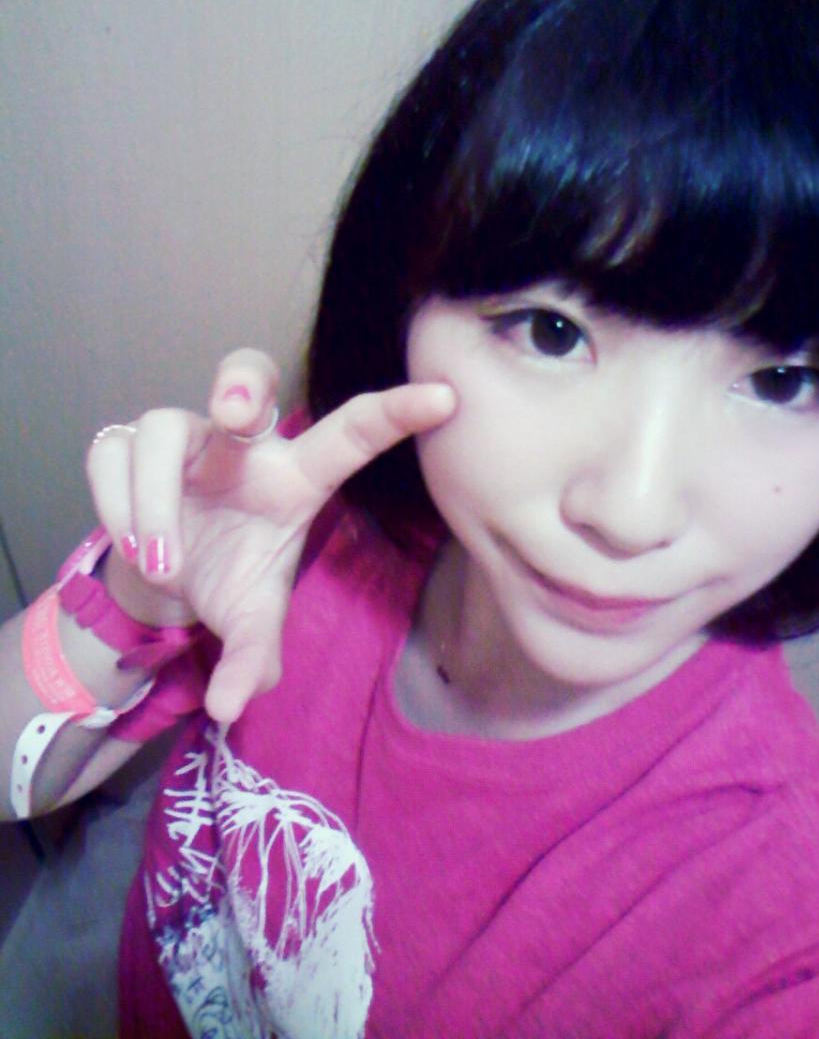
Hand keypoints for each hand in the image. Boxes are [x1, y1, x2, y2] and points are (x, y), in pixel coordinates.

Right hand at [86, 349, 455, 721]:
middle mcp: (241, 445)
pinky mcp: (129, 445)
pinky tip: (131, 543)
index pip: (351, 434)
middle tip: (237, 418)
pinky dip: (114, 503)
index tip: (446, 397)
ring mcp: (185, 438)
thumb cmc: (227, 575)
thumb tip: (230, 708)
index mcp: (294, 477)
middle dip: (240, 383)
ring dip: (154, 500)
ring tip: (164, 564)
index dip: (396, 412)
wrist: (161, 571)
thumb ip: (249, 657)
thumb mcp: (249, 619)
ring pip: (162, 429)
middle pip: (247, 369)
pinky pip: (112, 452)